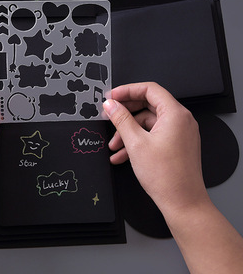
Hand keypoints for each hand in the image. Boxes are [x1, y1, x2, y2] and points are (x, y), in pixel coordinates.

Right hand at [103, 82, 207, 216]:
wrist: (183, 204)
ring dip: (128, 131)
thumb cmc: (167, 176)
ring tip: (114, 145)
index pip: (149, 89)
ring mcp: (179, 133)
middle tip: (110, 115)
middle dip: (125, 113)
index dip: (127, 90)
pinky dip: (137, 141)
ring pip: (148, 123)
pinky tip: (122, 154)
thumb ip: (121, 119)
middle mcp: (180, 120)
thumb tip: (111, 105)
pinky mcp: (176, 144)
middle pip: (148, 105)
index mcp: (175, 114)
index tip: (113, 96)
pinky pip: (153, 135)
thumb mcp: (136, 143)